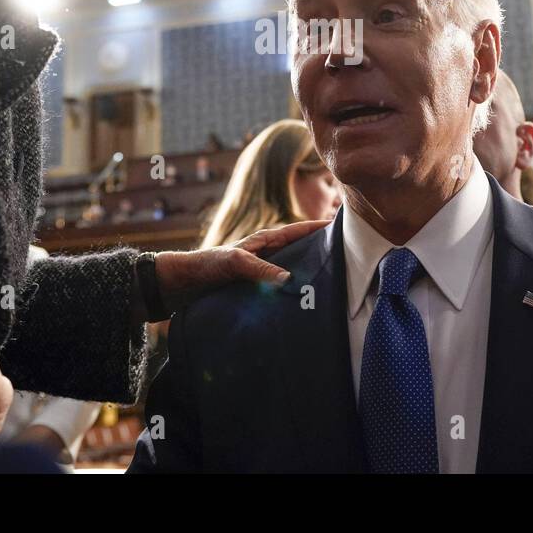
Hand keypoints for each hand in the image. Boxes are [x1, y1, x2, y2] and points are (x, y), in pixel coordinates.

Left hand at [155, 219, 330, 312]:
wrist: (181, 285)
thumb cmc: (205, 266)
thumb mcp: (233, 262)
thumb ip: (259, 268)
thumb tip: (288, 277)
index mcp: (265, 241)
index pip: (300, 230)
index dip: (322, 227)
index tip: (346, 226)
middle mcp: (267, 255)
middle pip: (302, 251)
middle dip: (323, 252)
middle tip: (351, 260)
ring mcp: (263, 273)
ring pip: (294, 271)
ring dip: (310, 277)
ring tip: (336, 286)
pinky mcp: (257, 290)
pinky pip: (281, 290)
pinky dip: (294, 294)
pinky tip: (306, 306)